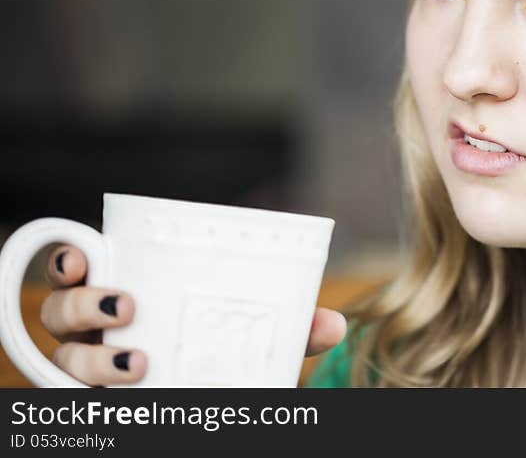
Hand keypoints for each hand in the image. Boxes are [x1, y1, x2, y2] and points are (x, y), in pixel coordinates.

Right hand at [40, 244, 347, 385]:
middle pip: (60, 312)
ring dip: (89, 359)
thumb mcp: (255, 336)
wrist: (221, 400)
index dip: (69, 260)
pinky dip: (83, 398)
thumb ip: (290, 327)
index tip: (83, 256)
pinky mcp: (97, 401)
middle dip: (82, 306)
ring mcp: (92, 368)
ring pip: (62, 358)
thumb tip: (333, 324)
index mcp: (126, 296)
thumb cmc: (225, 353)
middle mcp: (97, 332)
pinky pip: (71, 401)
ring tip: (135, 363)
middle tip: (127, 309)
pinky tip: (107, 399)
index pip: (81, 270)